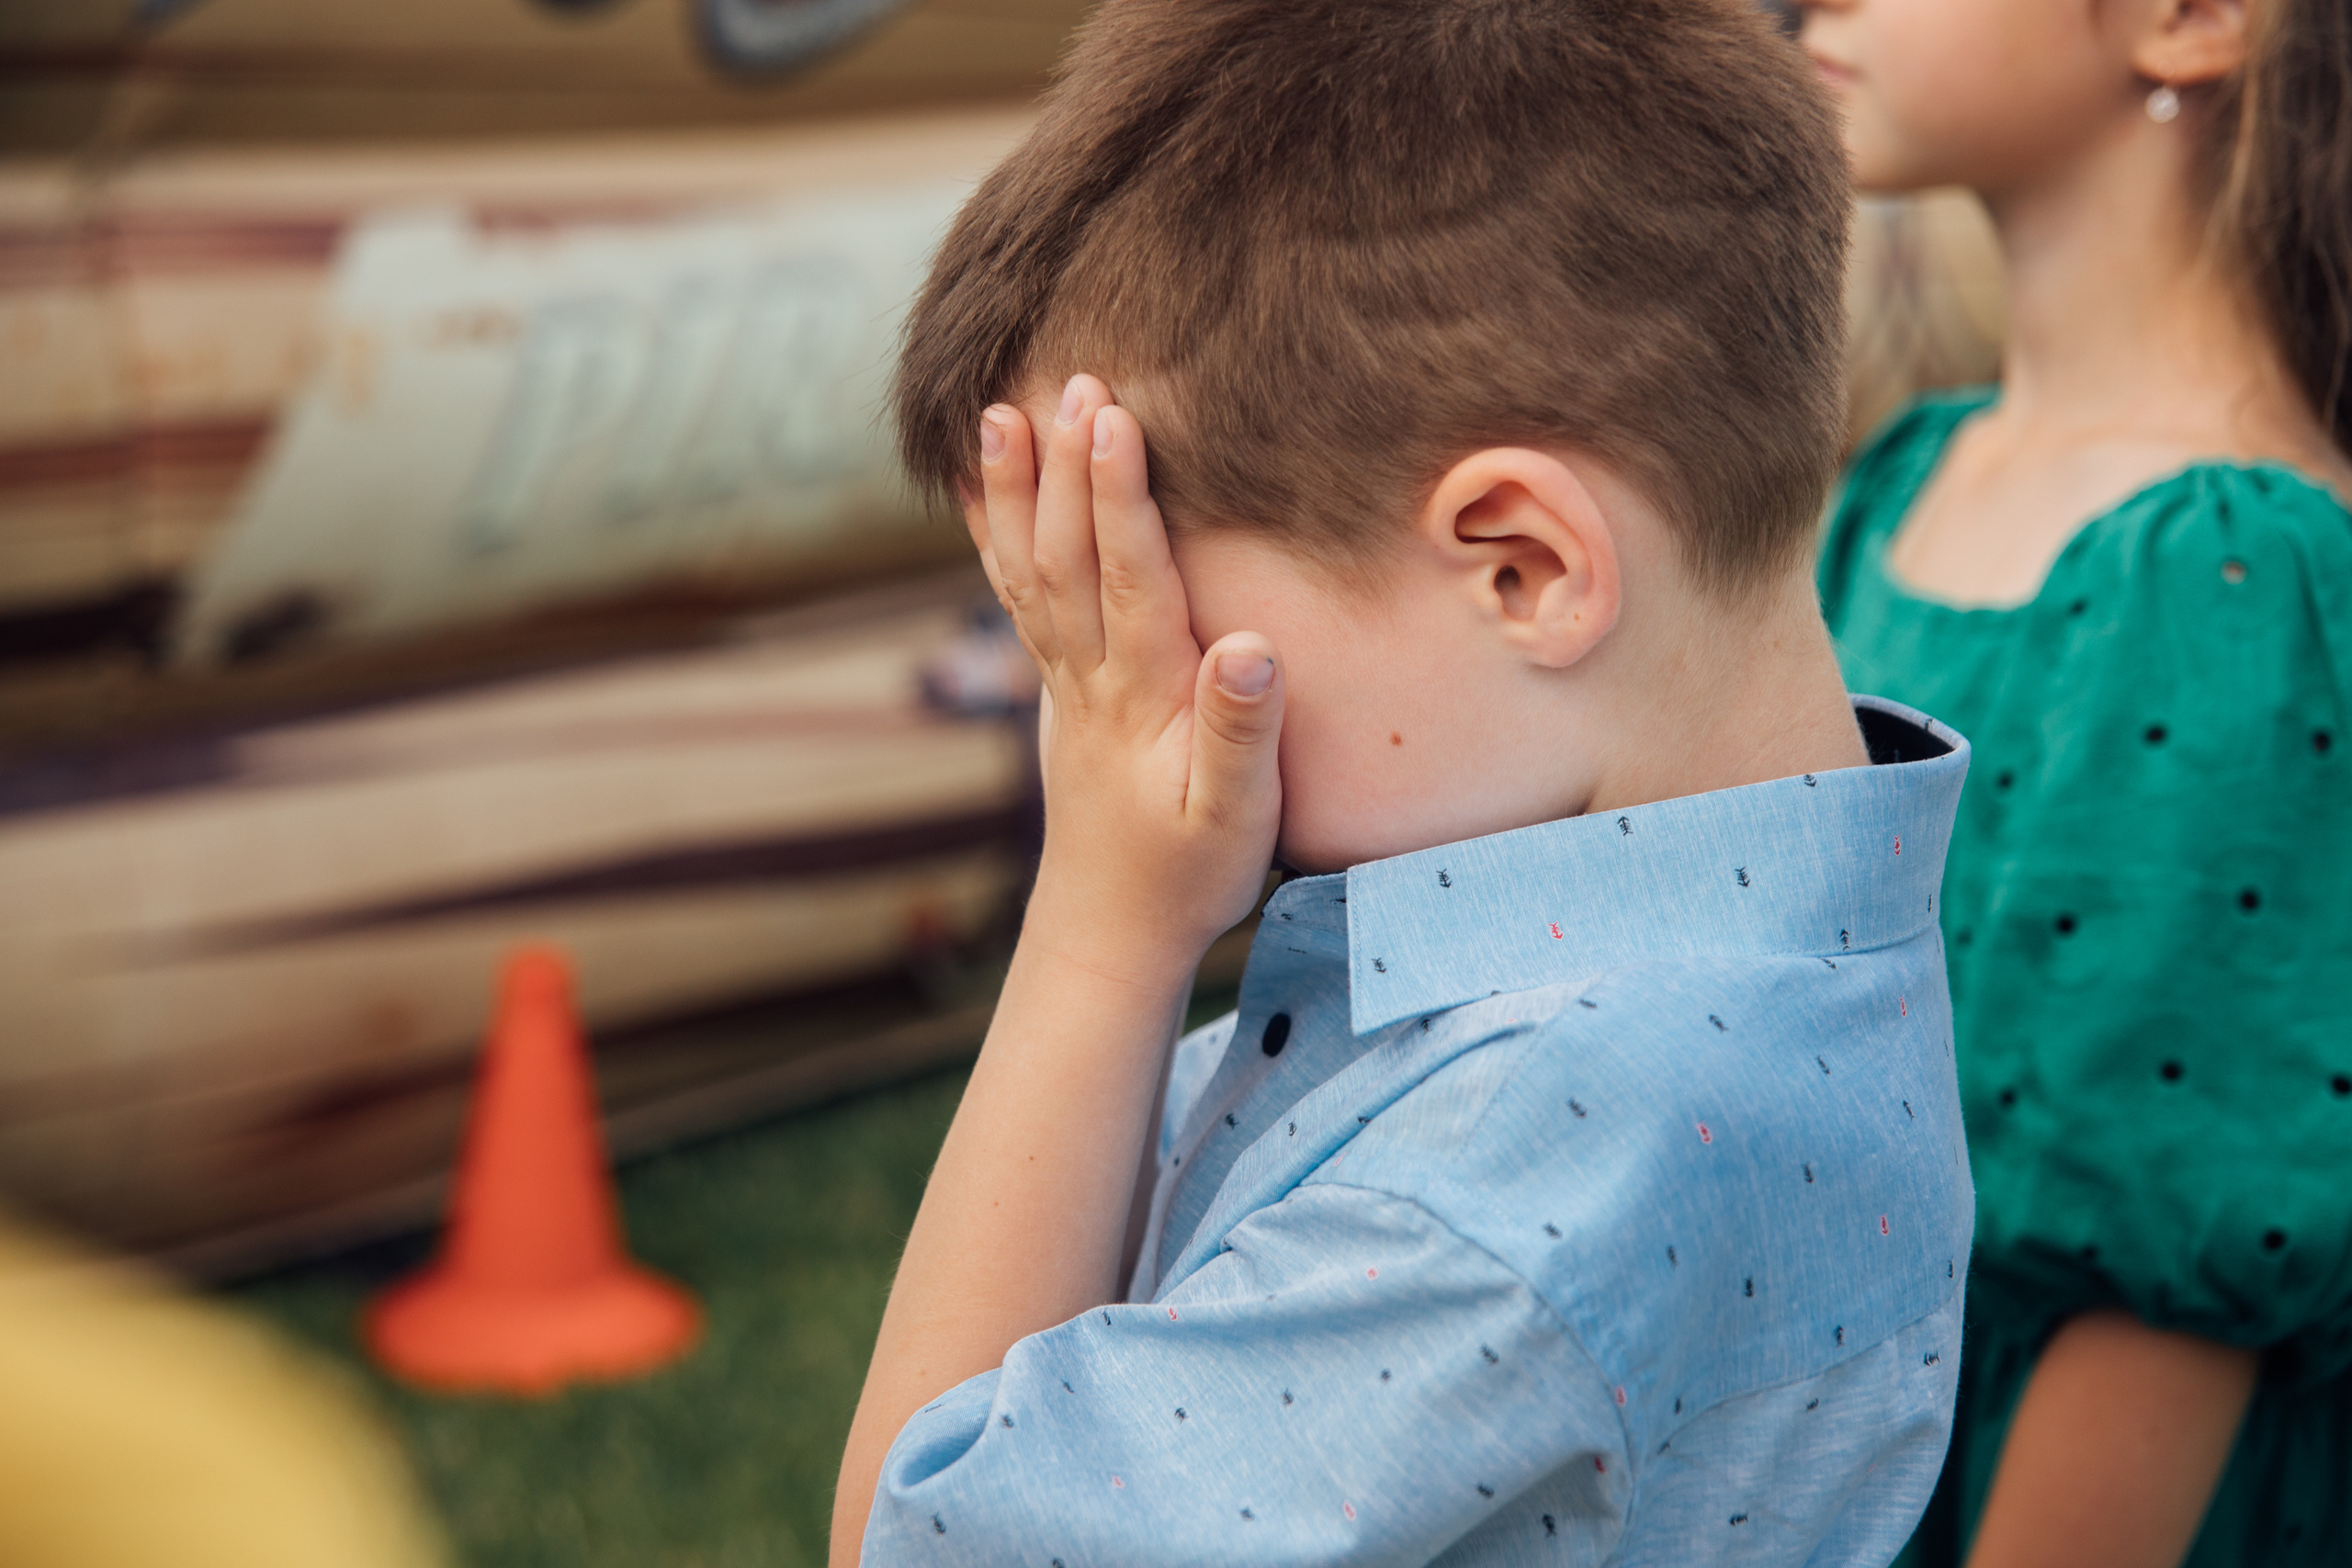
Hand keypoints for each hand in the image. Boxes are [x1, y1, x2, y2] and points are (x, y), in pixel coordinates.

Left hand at [969, 375, 1284, 974]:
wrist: (1112, 930)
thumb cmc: (1189, 872)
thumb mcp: (1237, 817)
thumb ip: (1243, 732)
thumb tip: (1246, 646)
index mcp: (1143, 697)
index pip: (1129, 579)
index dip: (1117, 496)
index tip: (1111, 417)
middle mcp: (1090, 677)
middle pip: (1069, 557)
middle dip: (1066, 467)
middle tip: (1068, 379)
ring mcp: (1062, 680)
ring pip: (1027, 571)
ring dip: (1012, 491)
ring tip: (994, 413)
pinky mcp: (1054, 686)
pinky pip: (1014, 598)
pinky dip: (990, 537)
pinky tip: (974, 489)